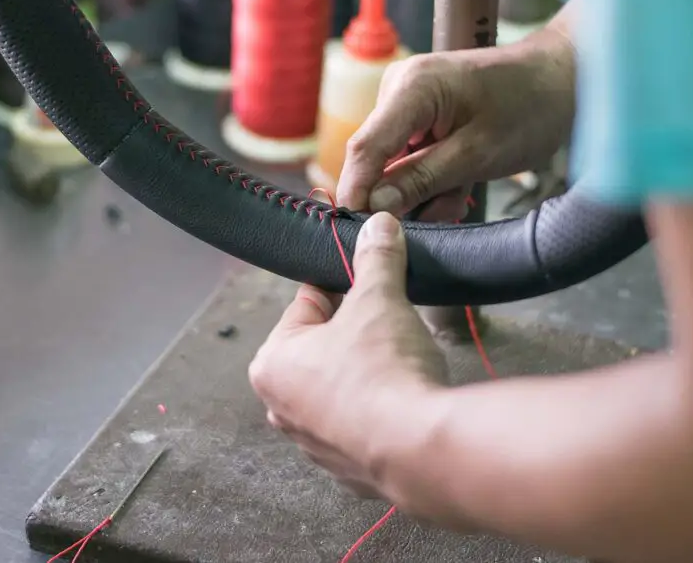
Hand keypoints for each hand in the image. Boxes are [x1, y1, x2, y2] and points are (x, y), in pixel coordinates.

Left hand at [249, 212, 446, 496]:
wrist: (419, 448)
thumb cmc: (383, 370)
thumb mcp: (379, 299)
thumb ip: (377, 259)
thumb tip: (377, 224)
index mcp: (272, 362)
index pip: (307, 305)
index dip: (345, 287)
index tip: (370, 283)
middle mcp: (282, 408)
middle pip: (323, 348)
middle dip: (356, 333)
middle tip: (390, 323)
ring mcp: (313, 444)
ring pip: (342, 388)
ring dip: (368, 372)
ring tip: (402, 361)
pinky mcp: (348, 469)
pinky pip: (363, 425)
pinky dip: (381, 410)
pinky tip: (405, 398)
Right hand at [337, 25, 576, 219]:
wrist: (563, 78)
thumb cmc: (530, 107)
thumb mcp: (477, 155)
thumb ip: (421, 180)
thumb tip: (373, 206)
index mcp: (411, 87)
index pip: (365, 147)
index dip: (356, 191)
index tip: (355, 230)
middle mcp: (399, 89)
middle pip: (377, 159)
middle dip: (404, 195)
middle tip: (445, 209)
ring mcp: (407, 102)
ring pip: (395, 166)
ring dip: (425, 190)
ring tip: (462, 192)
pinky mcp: (418, 115)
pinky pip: (410, 159)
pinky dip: (433, 178)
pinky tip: (460, 182)